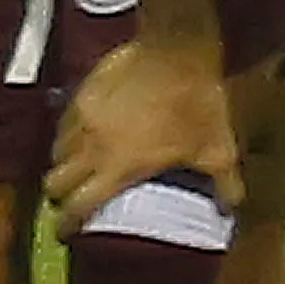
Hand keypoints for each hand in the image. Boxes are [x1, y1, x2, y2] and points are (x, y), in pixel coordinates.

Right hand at [45, 34, 240, 236]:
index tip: (66, 234)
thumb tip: (231, 208)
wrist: (176, 49)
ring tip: (80, 167)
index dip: (68, 225)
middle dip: (59, 197)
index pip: (79, 206)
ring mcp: (81, 118)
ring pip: (56, 153)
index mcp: (118, 167)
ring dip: (64, 166)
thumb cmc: (198, 103)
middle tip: (72, 200)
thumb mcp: (219, 148)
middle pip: (53, 183)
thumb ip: (224, 184)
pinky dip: (70, 137)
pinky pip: (64, 124)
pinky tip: (87, 134)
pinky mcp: (80, 94)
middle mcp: (91, 147)